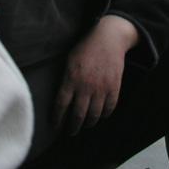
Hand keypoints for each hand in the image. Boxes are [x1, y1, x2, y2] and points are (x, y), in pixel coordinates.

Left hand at [52, 15, 138, 134]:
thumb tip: (60, 99)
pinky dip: (104, 115)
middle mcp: (85, 85)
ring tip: (84, 125)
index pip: (61, 104)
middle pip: (78, 115)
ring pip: (94, 115)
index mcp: (71, 77)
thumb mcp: (69, 59)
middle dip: (73, 127)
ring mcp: (101, 87)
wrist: (108, 37)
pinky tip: (99, 114)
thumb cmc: (86, 47)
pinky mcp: (114, 87)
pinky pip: (109, 109)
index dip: (56, 118)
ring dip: (88, 123)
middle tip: (70, 131)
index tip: (54, 125)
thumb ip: (65, 78)